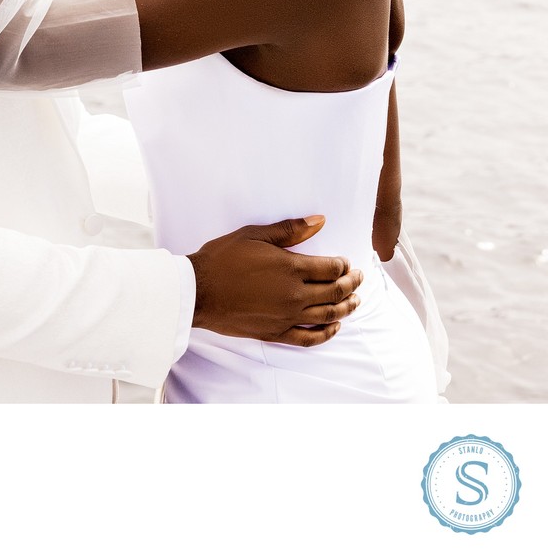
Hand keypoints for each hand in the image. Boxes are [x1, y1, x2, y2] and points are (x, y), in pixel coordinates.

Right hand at [188, 215, 362, 346]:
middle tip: (359, 278)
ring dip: (346, 308)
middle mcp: (294, 294)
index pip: (331, 268)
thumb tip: (320, 220)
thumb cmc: (223, 258)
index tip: (346, 262)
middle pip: (335, 292)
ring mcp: (286, 316)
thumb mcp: (255, 235)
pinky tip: (334, 327)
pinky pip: (309, 338)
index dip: (343, 265)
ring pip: (328, 316)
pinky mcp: (276, 333)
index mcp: (291, 267)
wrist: (199, 290)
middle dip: (351, 284)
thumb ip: (290, 230)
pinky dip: (326, 334)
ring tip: (355, 301)